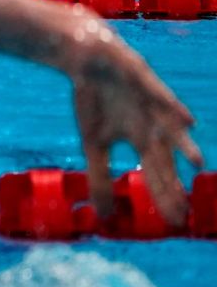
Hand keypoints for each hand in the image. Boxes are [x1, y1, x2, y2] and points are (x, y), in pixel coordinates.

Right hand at [68, 28, 200, 223]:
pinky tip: (187, 121)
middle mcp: (152, 127)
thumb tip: (102, 214)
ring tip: (197, 163)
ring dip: (184, 145)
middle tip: (183, 211)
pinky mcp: (146, 83)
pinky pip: (162, 97)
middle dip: (173, 185)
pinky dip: (174, 109)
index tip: (175, 223)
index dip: (165, 198)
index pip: (156, 176)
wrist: (89, 63)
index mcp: (141, 141)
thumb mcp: (93, 144)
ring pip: (171, 129)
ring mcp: (152, 107)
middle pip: (165, 161)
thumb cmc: (95, 102)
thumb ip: (99, 176)